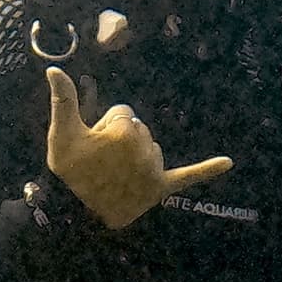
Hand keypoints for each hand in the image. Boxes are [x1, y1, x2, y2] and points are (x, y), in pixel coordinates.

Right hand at [44, 66, 230, 229]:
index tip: (92, 146)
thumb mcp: (61, 134)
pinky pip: (187, 176)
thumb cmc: (69, 170)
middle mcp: (145, 148)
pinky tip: (228, 163)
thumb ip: (62, 100)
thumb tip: (53, 68)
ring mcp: (154, 169)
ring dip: (136, 155)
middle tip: (100, 162)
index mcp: (125, 132)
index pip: (123, 113)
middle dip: (120, 141)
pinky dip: (206, 170)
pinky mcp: (161, 187)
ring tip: (115, 175)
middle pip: (138, 129)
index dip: (104, 126)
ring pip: (150, 148)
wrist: (75, 213)